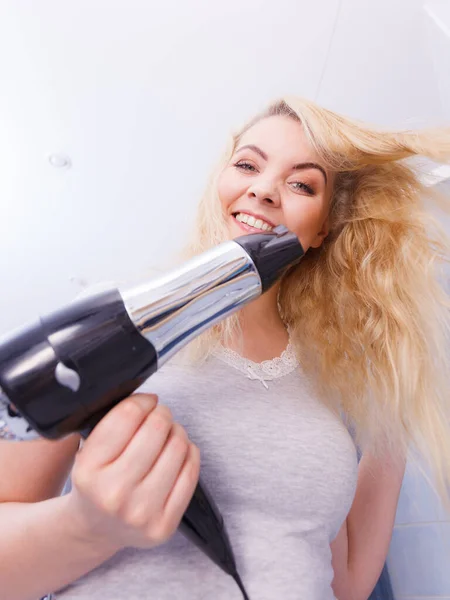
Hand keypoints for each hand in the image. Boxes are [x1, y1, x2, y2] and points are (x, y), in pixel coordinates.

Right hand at [67, 394, 199, 550]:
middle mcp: (114, 493)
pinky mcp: (164, 525)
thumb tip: (149, 398)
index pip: (127, 415)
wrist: (95, 529)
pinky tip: (176, 454)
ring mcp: (141, 512)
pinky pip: (192, 470)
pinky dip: (188, 453)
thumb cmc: (97, 480)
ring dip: (176, 432)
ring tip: (166, 436)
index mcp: (88, 469)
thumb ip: (113, 420)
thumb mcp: (88, 449)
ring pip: (179, 445)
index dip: (142, 400)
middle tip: (158, 416)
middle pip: (157, 428)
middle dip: (162, 414)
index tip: (146, 401)